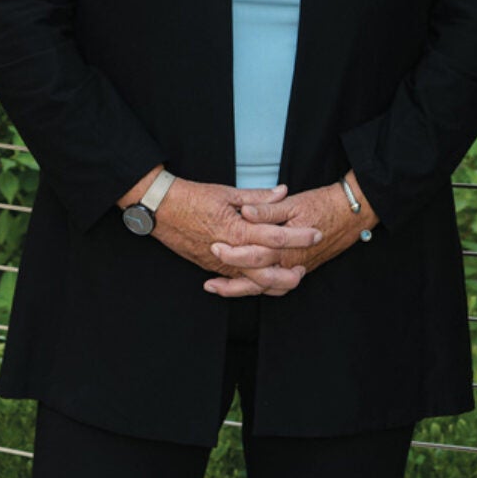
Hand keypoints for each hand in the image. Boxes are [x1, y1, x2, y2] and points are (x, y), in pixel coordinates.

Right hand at [145, 178, 324, 296]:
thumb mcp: (227, 192)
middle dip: (290, 270)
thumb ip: (257, 197)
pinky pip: (236, 282)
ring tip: (291, 278)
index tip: (315, 233)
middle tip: (306, 266)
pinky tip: (266, 284)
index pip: (275, 236)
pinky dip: (253, 286)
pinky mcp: (212, 267)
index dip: (298, 236)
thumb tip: (282, 192)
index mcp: (236, 228)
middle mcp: (230, 251)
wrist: (161, 210)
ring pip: (253, 283)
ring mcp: (220, 263)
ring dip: (275, 283)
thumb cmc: (193, 197)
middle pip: (268, 269)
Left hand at [205, 177, 375, 298]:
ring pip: (266, 288)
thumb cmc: (323, 204)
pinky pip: (277, 286)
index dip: (233, 253)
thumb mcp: (294, 202)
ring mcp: (297, 268)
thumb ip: (267, 209)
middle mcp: (292, 262)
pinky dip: (259, 288)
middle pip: (258, 280)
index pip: (255, 254)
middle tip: (209, 281)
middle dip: (232, 283)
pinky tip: (245, 285)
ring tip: (218, 288)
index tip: (213, 248)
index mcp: (288, 245)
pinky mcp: (300, 268)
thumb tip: (245, 211)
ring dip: (242, 290)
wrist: (352, 213)